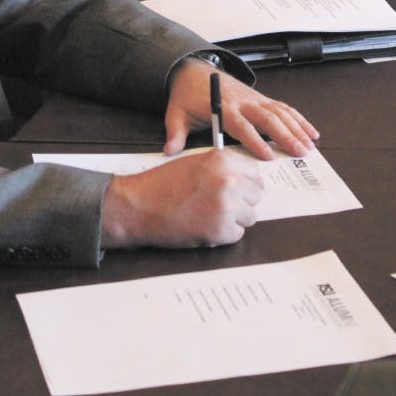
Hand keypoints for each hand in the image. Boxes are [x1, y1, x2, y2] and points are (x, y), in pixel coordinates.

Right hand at [101, 148, 263, 247]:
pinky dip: (223, 234)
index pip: (256, 173)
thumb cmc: (163, 184)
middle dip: (242, 201)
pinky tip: (205, 226)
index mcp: (223, 160)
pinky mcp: (220, 230)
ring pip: (249, 216)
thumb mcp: (196, 162)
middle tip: (220, 204)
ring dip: (234, 219)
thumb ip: (223, 167)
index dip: (245, 183)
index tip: (237, 188)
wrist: (138, 205)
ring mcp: (226, 206)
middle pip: (256, 195)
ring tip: (210, 215)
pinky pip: (237, 234)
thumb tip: (246, 179)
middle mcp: (229, 180)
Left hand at [164, 59, 318, 159]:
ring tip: (311, 145)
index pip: (242, 126)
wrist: (194, 71)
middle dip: (286, 136)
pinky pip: (283, 108)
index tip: (268, 157)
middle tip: (300, 152)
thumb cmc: (187, 96)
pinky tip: (311, 131)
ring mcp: (255, 99)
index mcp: (224, 108)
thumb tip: (169, 152)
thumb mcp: (175, 114)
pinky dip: (299, 119)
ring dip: (297, 129)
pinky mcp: (261, 98)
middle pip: (268, 119)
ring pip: (280, 113)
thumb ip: (175, 134)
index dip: (255, 141)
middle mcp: (243, 102)